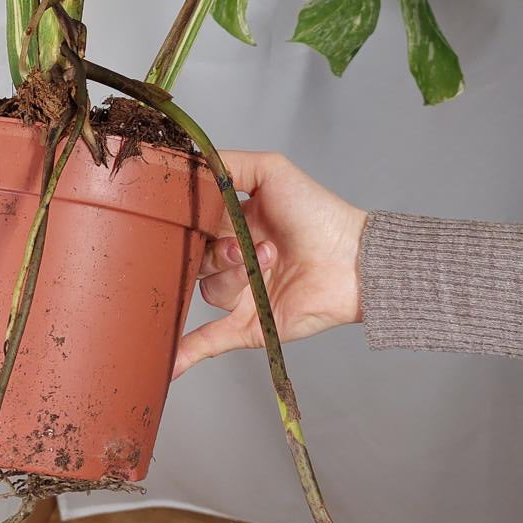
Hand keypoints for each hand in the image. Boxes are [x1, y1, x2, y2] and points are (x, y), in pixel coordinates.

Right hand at [174, 150, 365, 377]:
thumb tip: (190, 161)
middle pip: (197, 259)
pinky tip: (171, 360)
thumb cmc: (317, 212)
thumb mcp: (272, 171)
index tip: (195, 218)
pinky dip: (188, 351)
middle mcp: (233, 260)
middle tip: (242, 246)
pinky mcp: (250, 324)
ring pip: (209, 289)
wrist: (351, 258)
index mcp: (233, 226)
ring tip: (268, 263)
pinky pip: (211, 340)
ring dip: (233, 276)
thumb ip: (228, 163)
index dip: (193, 223)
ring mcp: (241, 293)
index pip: (194, 227)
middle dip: (218, 251)